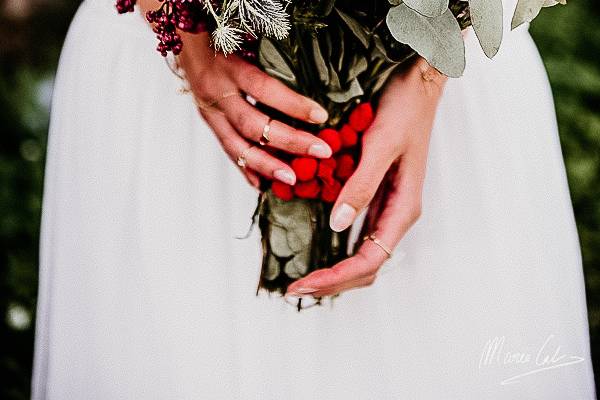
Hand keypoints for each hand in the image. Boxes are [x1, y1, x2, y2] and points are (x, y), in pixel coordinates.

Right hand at [176, 32, 332, 187]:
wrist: (184, 37)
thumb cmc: (223, 36)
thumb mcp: (245, 42)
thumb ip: (270, 64)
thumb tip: (306, 91)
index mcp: (228, 67)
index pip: (264, 89)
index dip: (293, 105)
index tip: (321, 116)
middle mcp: (216, 91)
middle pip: (252, 124)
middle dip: (289, 141)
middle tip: (319, 152)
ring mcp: (209, 110)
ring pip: (237, 145)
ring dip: (266, 165)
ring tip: (291, 178)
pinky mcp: (208, 120)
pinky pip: (227, 149)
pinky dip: (245, 168)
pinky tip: (262, 184)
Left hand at [285, 57, 446, 297]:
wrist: (416, 83)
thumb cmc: (404, 109)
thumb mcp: (380, 146)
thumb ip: (361, 186)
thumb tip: (337, 225)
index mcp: (403, 207)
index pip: (370, 260)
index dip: (336, 277)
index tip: (303, 284)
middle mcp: (396, 212)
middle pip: (366, 264)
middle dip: (332, 281)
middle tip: (295, 288)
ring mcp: (387, 205)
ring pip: (362, 253)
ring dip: (334, 269)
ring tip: (303, 278)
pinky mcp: (377, 193)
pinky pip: (357, 233)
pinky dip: (336, 248)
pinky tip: (316, 246)